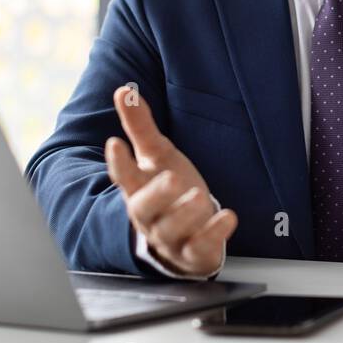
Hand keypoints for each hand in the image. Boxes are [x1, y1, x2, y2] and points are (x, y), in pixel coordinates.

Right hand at [105, 85, 237, 276]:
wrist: (185, 236)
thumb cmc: (168, 191)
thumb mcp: (157, 156)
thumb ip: (140, 126)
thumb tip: (124, 90)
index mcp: (138, 190)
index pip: (124, 177)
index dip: (118, 162)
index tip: (115, 142)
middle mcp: (150, 216)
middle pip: (144, 208)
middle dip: (156, 194)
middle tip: (171, 178)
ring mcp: (171, 237)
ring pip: (171, 230)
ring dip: (185, 214)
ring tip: (199, 197)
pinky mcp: (194, 252)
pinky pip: (201, 247)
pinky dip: (214, 233)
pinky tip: (228, 216)